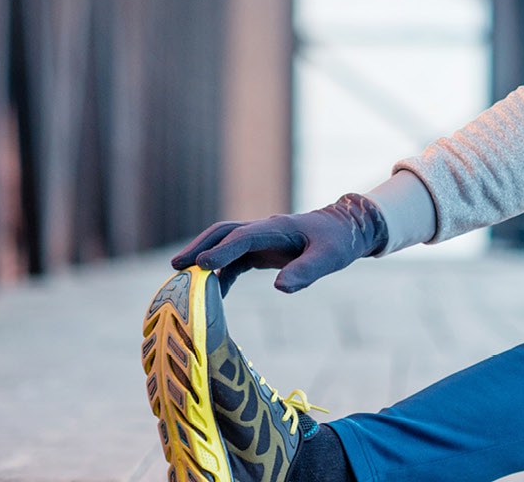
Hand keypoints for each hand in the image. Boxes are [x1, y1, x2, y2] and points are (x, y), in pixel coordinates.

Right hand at [171, 194, 389, 292]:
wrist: (346, 230)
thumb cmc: (338, 243)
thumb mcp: (328, 258)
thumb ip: (306, 272)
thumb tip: (280, 288)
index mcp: (277, 229)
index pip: (243, 237)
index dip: (222, 251)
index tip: (202, 266)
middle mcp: (263, 230)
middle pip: (223, 233)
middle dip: (199, 247)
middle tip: (176, 267)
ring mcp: (260, 239)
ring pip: (224, 245)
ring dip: (204, 259)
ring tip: (183, 282)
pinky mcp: (261, 251)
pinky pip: (234, 261)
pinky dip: (221, 274)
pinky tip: (213, 295)